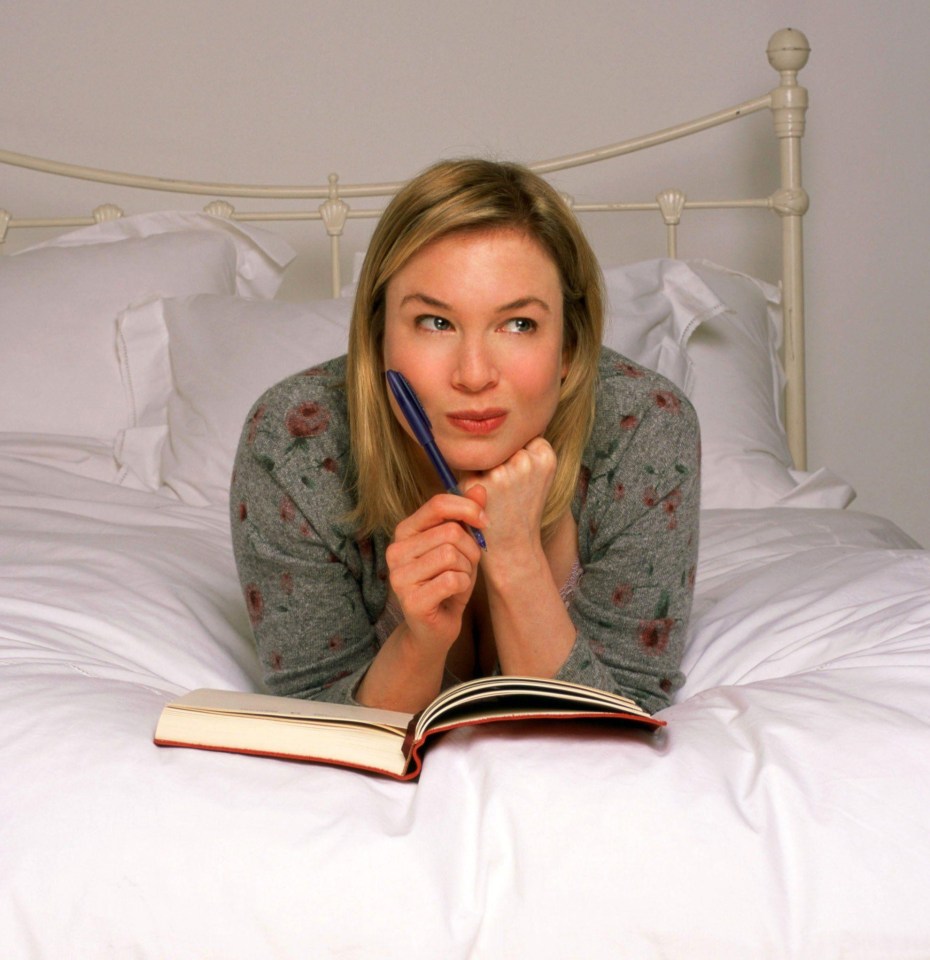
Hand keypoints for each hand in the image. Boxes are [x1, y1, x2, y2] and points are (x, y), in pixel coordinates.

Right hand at [385, 493, 486, 652]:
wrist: (434, 630)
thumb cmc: (447, 583)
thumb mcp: (461, 546)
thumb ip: (466, 517)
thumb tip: (480, 487)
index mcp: (405, 531)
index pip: (438, 504)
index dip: (467, 509)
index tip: (484, 522)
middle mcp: (395, 551)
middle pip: (450, 532)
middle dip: (470, 549)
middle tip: (467, 566)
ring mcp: (399, 577)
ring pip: (451, 555)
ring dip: (466, 570)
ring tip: (457, 581)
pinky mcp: (411, 600)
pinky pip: (452, 580)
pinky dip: (462, 586)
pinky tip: (453, 595)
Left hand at [462, 436, 556, 559]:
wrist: (513, 548)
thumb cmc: (522, 508)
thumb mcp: (538, 476)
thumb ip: (527, 448)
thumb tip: (495, 417)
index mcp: (545, 456)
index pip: (521, 436)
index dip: (516, 455)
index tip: (522, 478)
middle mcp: (524, 461)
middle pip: (501, 443)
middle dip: (500, 460)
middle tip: (508, 490)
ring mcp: (500, 473)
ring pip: (483, 453)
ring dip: (483, 468)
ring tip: (496, 495)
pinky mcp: (476, 484)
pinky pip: (468, 468)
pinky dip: (470, 480)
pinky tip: (483, 499)